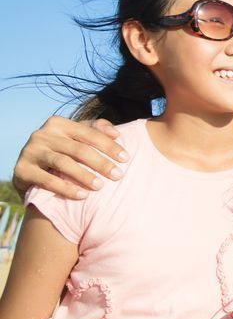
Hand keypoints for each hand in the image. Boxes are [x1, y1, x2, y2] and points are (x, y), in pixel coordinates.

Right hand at [11, 117, 127, 199]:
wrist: (28, 171)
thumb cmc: (60, 152)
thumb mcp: (74, 138)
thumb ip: (94, 131)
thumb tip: (116, 133)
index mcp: (58, 123)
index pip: (89, 133)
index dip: (109, 146)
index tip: (126, 159)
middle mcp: (42, 134)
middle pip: (79, 149)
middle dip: (101, 163)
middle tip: (118, 175)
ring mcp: (30, 151)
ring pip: (63, 163)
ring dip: (84, 175)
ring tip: (100, 186)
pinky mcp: (21, 170)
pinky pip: (47, 180)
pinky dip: (66, 188)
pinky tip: (82, 195)